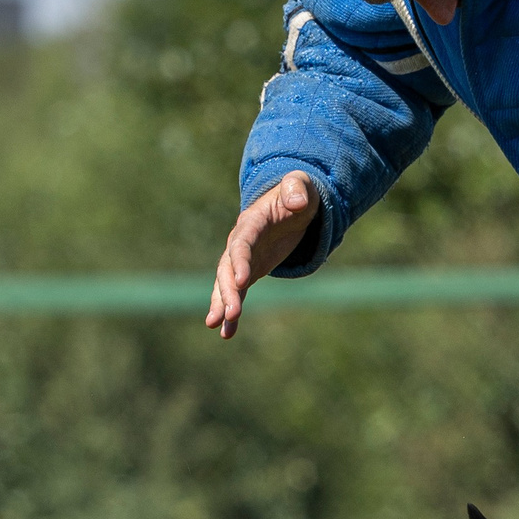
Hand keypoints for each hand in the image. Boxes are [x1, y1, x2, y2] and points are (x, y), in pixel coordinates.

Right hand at [206, 171, 315, 339]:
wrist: (293, 204)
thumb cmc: (298, 193)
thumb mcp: (301, 186)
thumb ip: (297, 189)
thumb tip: (297, 203)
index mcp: (251, 222)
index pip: (242, 243)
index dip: (240, 261)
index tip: (241, 281)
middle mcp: (240, 242)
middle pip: (228, 268)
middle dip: (227, 290)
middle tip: (231, 313)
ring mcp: (242, 259)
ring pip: (226, 284)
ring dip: (222, 304)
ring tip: (217, 326)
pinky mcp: (248, 273)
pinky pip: (237, 294)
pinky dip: (231, 313)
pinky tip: (227, 333)